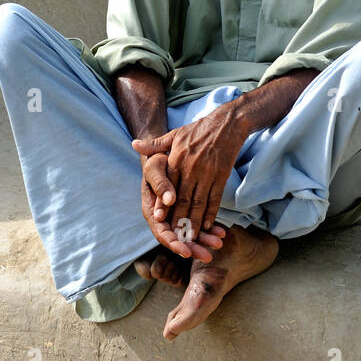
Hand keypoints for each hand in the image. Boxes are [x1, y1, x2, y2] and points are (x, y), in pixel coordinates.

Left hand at [132, 108, 246, 251]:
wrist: (226, 124)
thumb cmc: (197, 130)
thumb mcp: (174, 134)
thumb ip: (154, 144)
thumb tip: (134, 145)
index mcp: (177, 159)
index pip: (168, 186)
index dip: (164, 203)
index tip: (159, 219)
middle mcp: (191, 168)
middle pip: (183, 198)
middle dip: (179, 218)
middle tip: (175, 236)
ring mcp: (207, 173)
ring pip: (199, 202)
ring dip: (195, 221)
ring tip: (191, 236)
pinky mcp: (221, 176)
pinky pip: (215, 198)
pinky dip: (212, 213)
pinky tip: (208, 225)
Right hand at [139, 149, 224, 260]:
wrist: (167, 153)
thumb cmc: (158, 159)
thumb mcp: (155, 167)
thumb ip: (161, 183)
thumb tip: (168, 201)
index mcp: (151, 209)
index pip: (162, 233)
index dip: (174, 243)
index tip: (186, 252)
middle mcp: (163, 217)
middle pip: (177, 238)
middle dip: (193, 248)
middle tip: (208, 256)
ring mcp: (176, 215)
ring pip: (189, 232)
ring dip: (204, 240)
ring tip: (219, 243)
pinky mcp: (187, 210)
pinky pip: (197, 223)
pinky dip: (209, 228)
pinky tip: (221, 232)